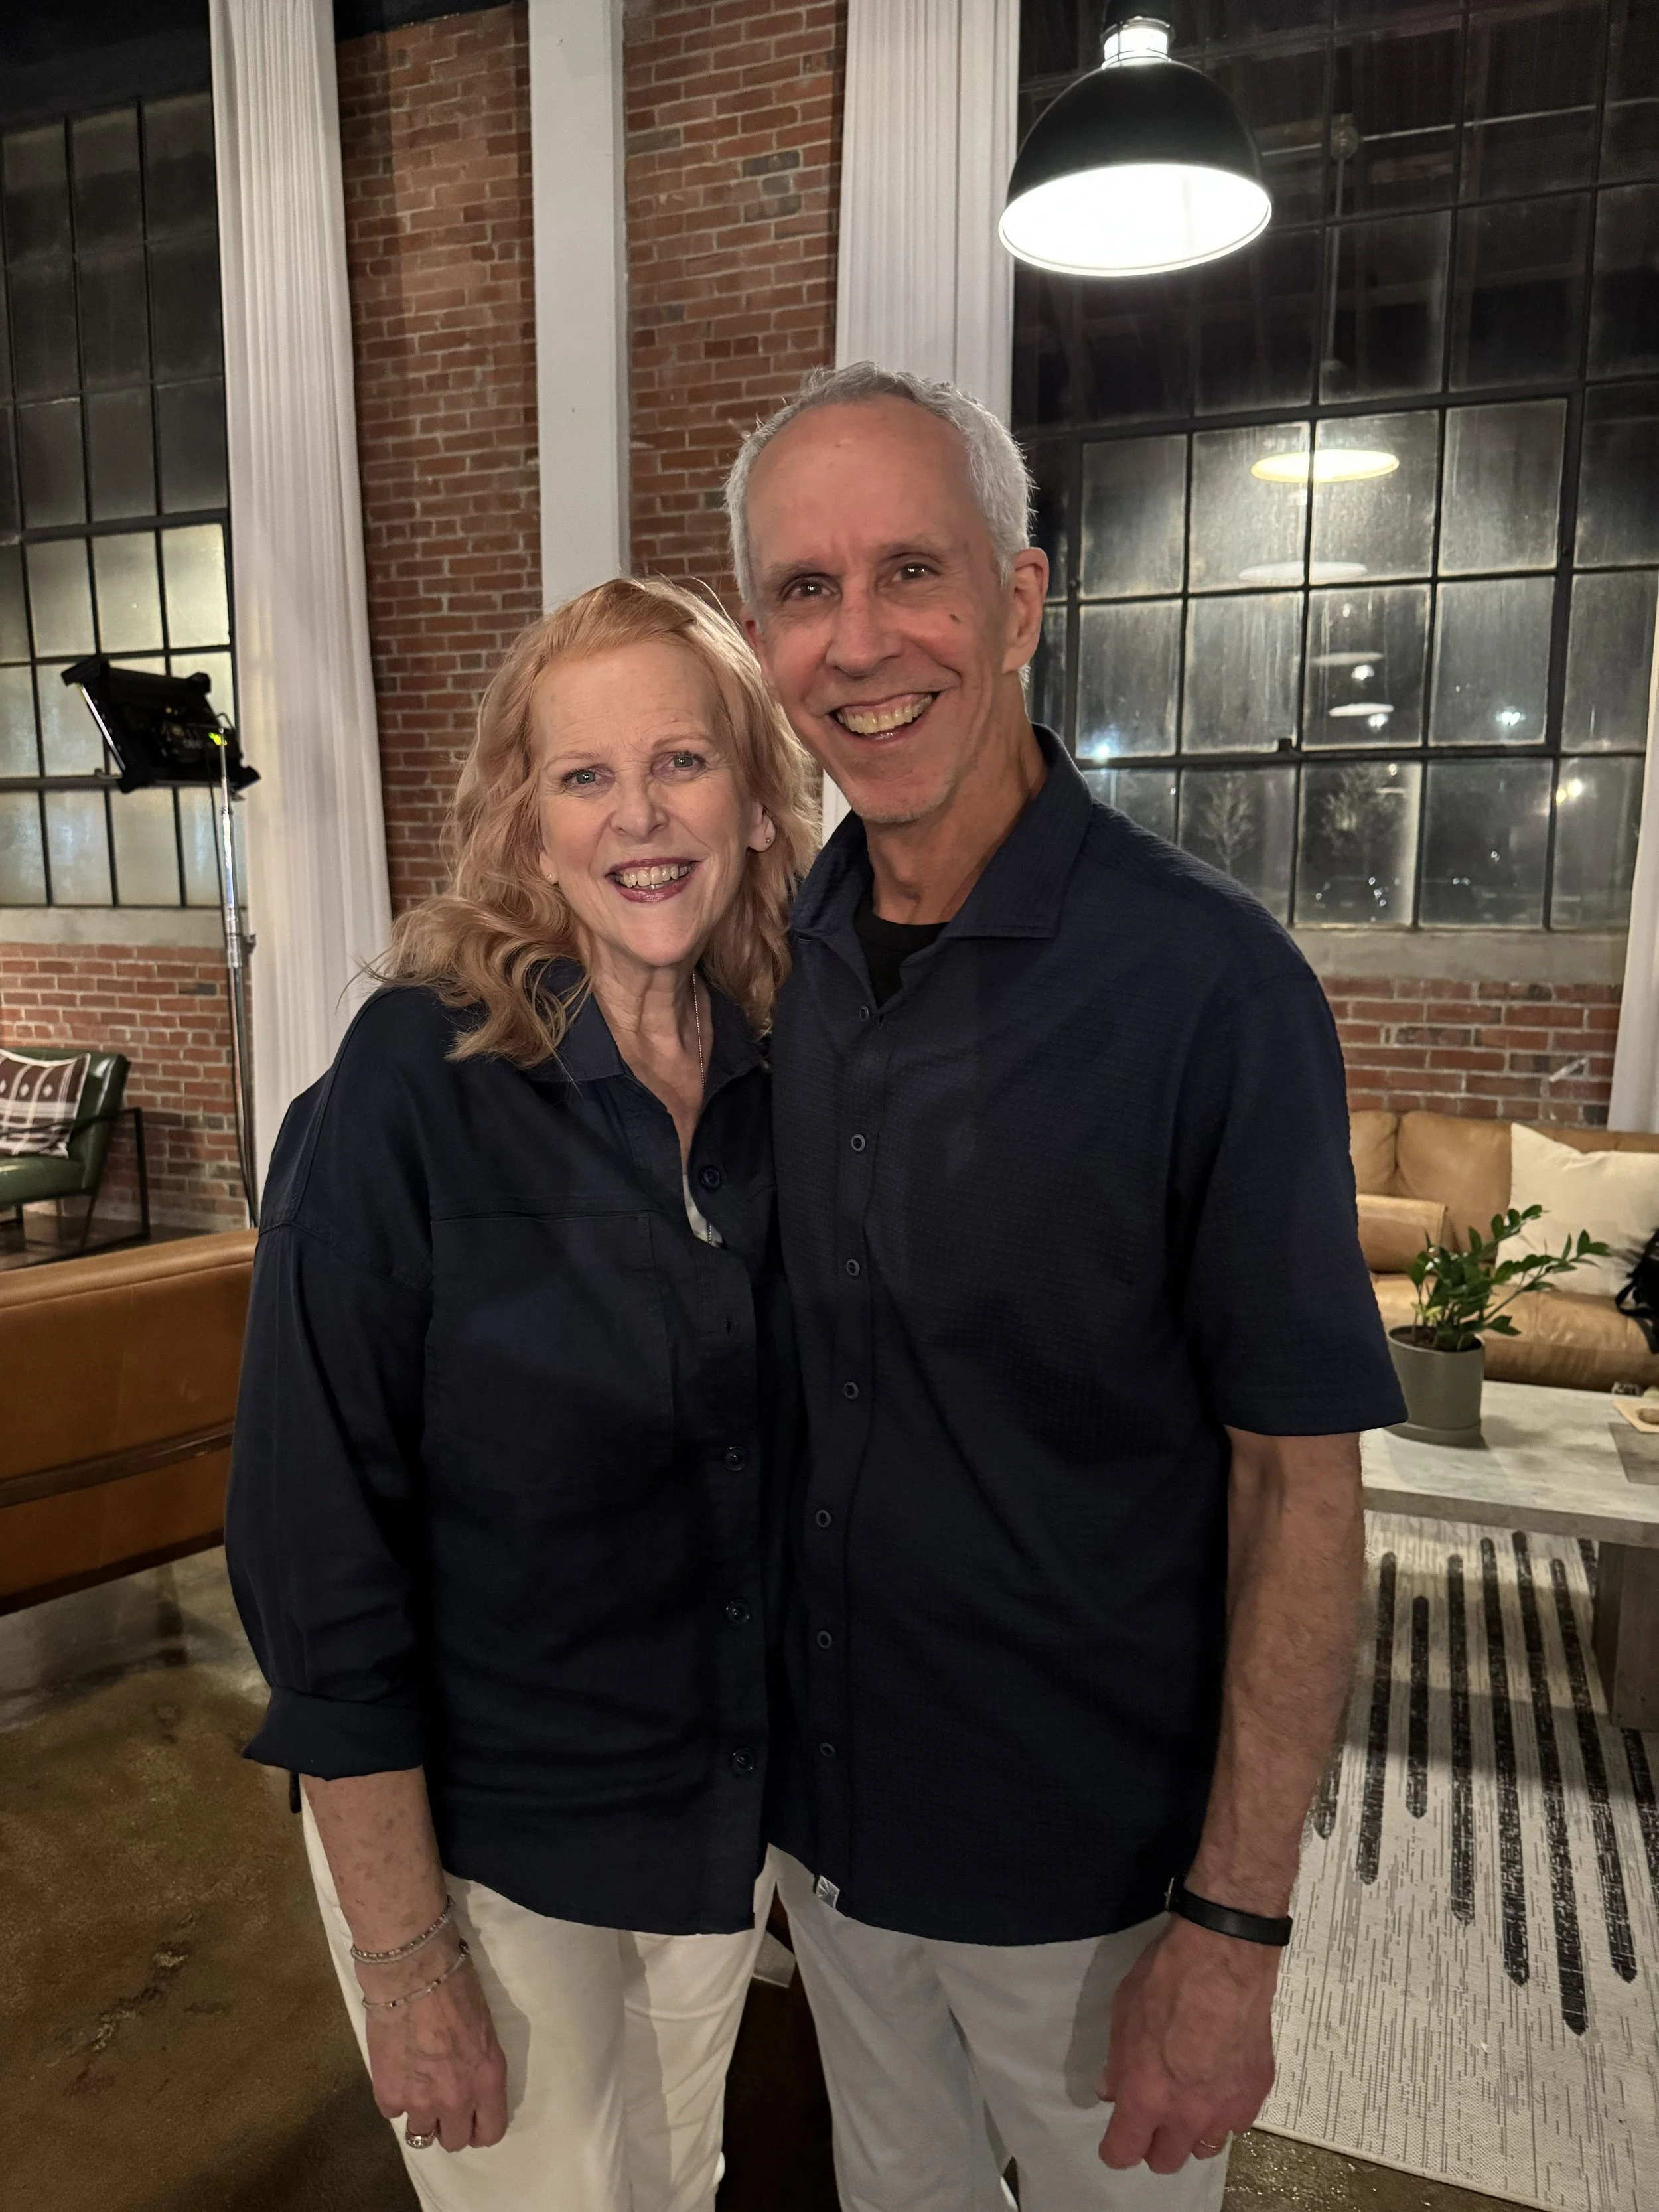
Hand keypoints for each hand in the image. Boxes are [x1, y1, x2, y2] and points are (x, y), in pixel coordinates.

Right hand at [360, 1944, 508, 2151]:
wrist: (412, 1972)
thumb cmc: (456, 1986)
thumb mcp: (484, 2031)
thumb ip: (478, 2067)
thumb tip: (469, 2083)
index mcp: (488, 2080)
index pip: (490, 2132)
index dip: (480, 2128)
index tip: (472, 2119)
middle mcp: (457, 2099)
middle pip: (454, 2141)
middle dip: (449, 2125)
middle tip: (441, 2101)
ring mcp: (420, 2101)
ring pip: (420, 2135)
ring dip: (420, 2115)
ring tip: (416, 2086)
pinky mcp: (388, 2095)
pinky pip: (392, 2112)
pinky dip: (394, 2096)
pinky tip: (396, 2070)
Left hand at [1096, 1916, 1277, 2173]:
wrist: (1223, 1955)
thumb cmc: (1164, 1978)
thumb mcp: (1122, 2013)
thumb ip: (1117, 2063)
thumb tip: (1111, 2090)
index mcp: (1145, 2096)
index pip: (1123, 2152)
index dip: (1115, 2148)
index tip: (1115, 2138)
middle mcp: (1186, 2114)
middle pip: (1166, 2161)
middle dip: (1153, 2146)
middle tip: (1151, 2118)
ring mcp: (1226, 2107)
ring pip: (1205, 2148)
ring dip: (1190, 2134)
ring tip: (1187, 2104)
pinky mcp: (1256, 2092)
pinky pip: (1236, 2122)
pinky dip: (1224, 2112)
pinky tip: (1219, 2083)